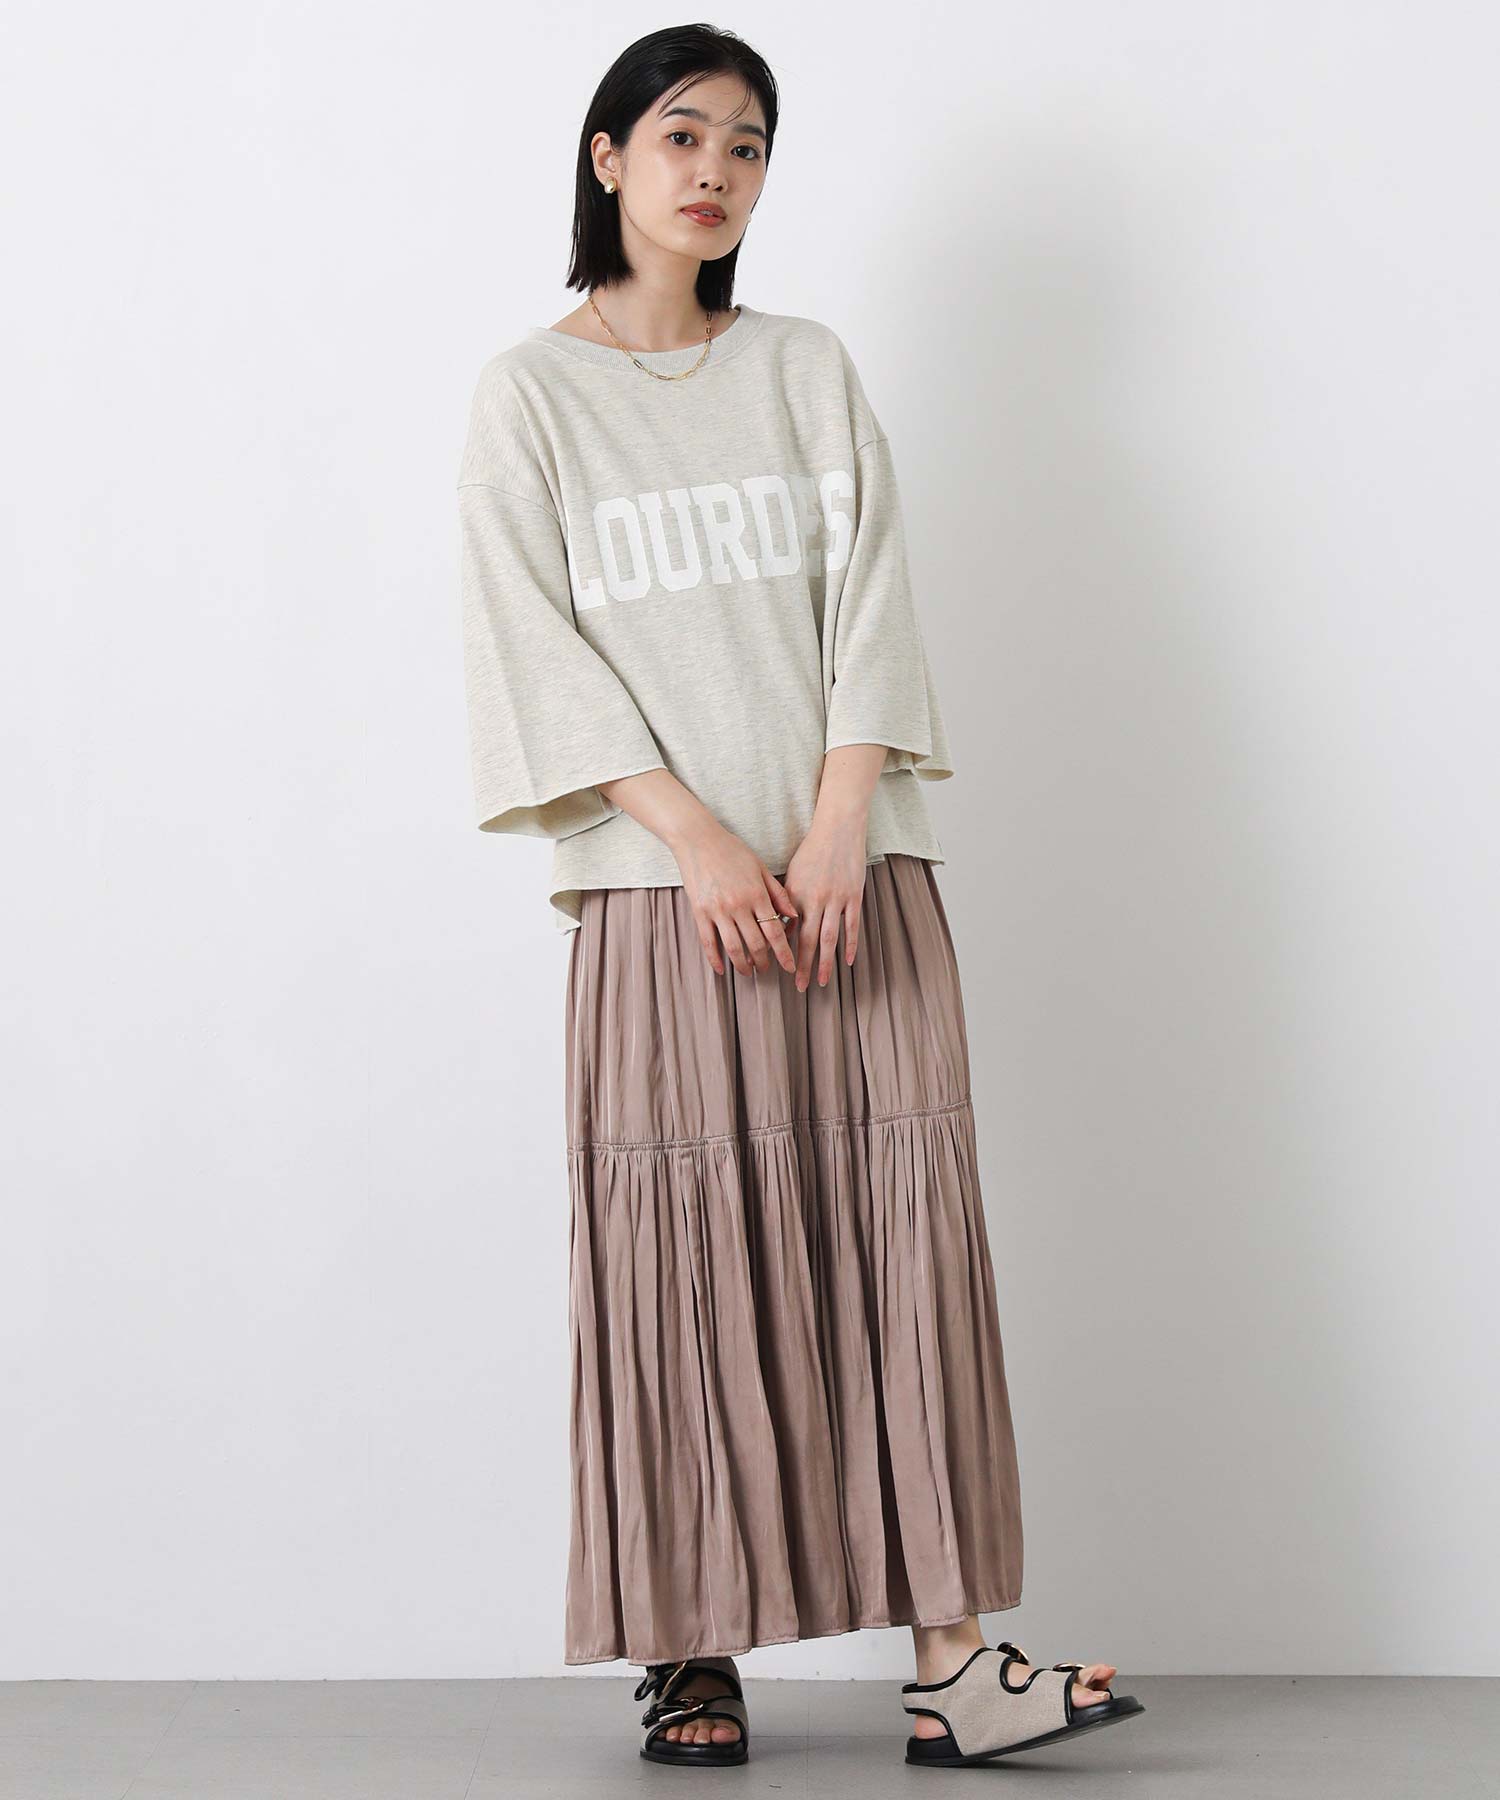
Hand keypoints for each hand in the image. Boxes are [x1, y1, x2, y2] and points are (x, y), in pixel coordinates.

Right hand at [671, 825, 799, 977]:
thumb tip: (793, 916)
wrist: (698, 839)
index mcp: (757, 894)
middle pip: (756, 944)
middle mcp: (739, 905)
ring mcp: (718, 910)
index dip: (784, 953)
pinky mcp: (699, 912)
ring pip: (733, 947)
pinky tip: (722, 970)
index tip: (790, 966)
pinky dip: (715, 959)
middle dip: (764, 962)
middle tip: (768, 969)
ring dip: (743, 965)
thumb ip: (778, 893)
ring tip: (748, 972)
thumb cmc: (732, 851)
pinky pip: (708, 942)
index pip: (775, 931)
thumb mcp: (761, 868)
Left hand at [781, 818, 868, 992]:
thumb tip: (782, 928)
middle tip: (800, 987)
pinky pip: (852, 926)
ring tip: (822, 981)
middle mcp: (815, 899)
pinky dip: (850, 945)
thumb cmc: (812, 851)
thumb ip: (786, 902)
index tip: (783, 971)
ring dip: (825, 962)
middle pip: (808, 940)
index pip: (789, 931)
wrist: (838, 829)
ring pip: (830, 938)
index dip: (786, 952)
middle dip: (803, 966)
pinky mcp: (854, 896)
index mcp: (796, 894)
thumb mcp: (792, 875)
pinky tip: (848, 961)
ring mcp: (837, 899)